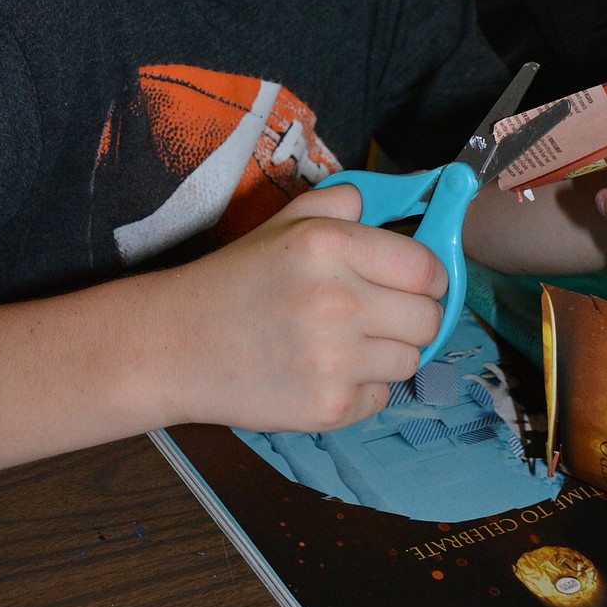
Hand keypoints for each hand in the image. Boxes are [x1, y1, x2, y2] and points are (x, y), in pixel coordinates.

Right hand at [167, 185, 445, 433]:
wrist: (177, 344)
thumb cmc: (237, 279)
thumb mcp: (284, 223)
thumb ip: (344, 202)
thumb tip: (399, 199)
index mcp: (329, 245)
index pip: (426, 268)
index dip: (429, 276)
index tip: (417, 282)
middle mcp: (337, 301)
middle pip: (429, 318)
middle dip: (413, 315)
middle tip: (380, 314)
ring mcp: (334, 360)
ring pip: (410, 360)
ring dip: (386, 352)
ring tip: (342, 342)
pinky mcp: (328, 407)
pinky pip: (381, 396)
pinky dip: (361, 387)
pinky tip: (324, 370)